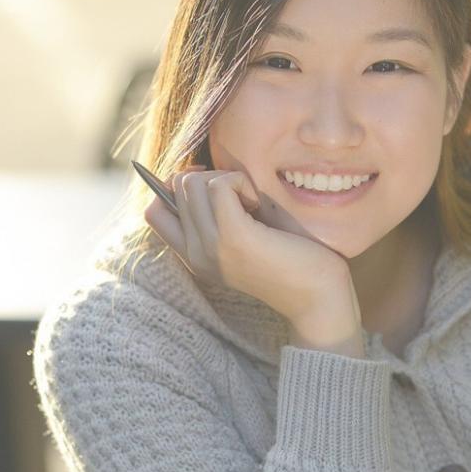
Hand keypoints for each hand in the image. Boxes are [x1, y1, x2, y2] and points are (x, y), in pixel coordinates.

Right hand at [144, 167, 364, 356]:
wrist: (316, 297)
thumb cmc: (290, 260)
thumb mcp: (242, 237)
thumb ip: (217, 214)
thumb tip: (200, 174)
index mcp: (194, 257)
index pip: (154, 212)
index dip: (176, 188)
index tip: (211, 188)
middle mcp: (195, 254)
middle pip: (176, 187)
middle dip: (210, 178)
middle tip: (242, 198)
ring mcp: (211, 246)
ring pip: (192, 183)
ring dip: (225, 179)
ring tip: (251, 203)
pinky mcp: (233, 236)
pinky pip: (219, 185)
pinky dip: (239, 181)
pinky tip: (258, 203)